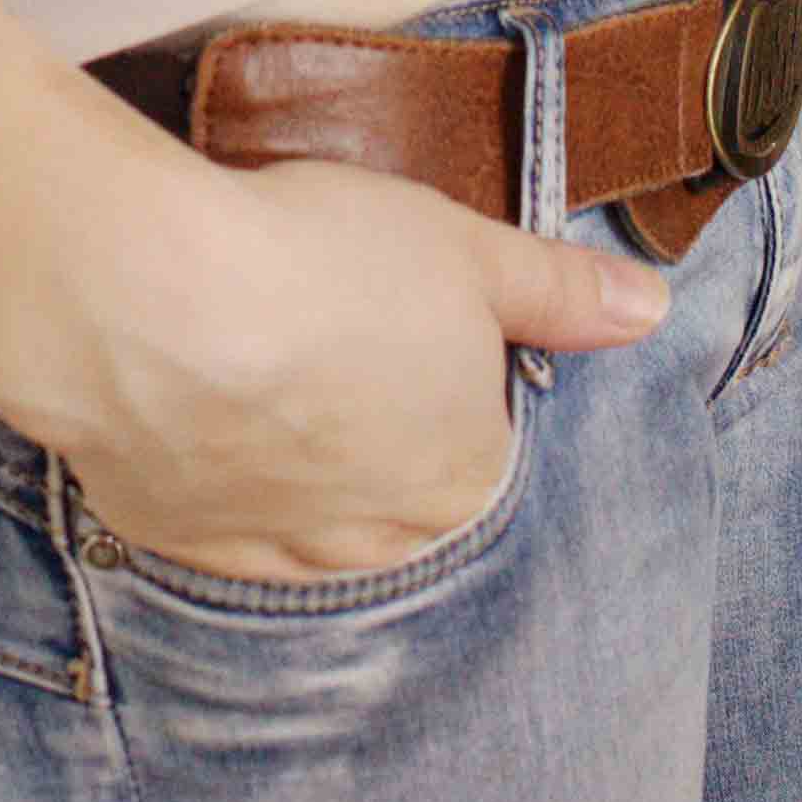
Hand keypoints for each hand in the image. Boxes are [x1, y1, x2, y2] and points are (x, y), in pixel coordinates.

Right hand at [55, 145, 669, 585]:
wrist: (150, 301)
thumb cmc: (321, 261)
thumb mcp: (464, 246)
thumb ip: (558, 289)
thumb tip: (651, 309)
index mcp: (462, 479)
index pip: (480, 444)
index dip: (442, 372)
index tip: (395, 317)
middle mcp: (379, 544)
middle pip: (397, 497)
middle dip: (373, 435)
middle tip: (323, 343)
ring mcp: (274, 555)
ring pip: (310, 527)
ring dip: (297, 471)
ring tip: (259, 378)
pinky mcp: (180, 544)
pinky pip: (221, 527)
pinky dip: (218, 481)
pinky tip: (200, 419)